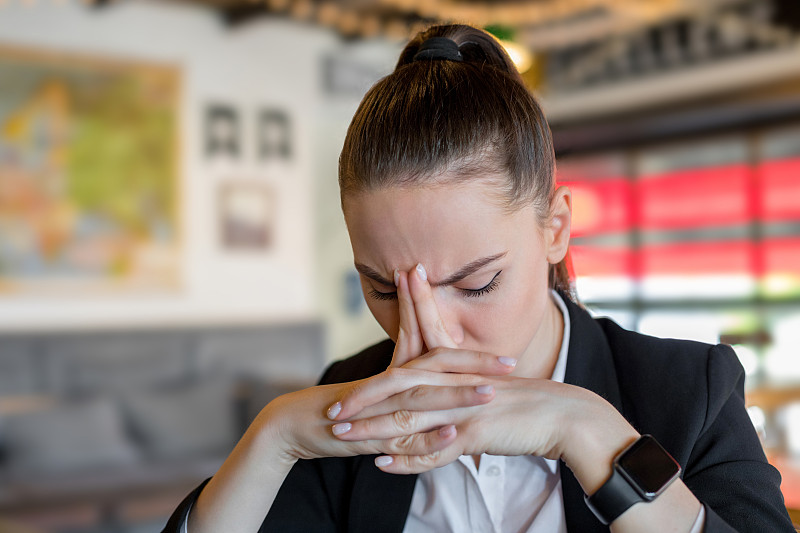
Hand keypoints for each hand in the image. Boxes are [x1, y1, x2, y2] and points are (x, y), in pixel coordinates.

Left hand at [330, 263, 638, 476]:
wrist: (564, 414)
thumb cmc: (524, 405)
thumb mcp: (484, 393)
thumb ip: (457, 394)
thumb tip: (436, 409)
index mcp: (455, 372)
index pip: (405, 369)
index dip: (374, 381)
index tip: (347, 390)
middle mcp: (453, 385)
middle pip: (397, 388)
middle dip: (361, 399)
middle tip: (331, 409)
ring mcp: (462, 408)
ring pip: (408, 418)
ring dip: (372, 429)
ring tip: (343, 435)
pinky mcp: (475, 433)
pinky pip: (434, 449)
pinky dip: (408, 459)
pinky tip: (383, 465)